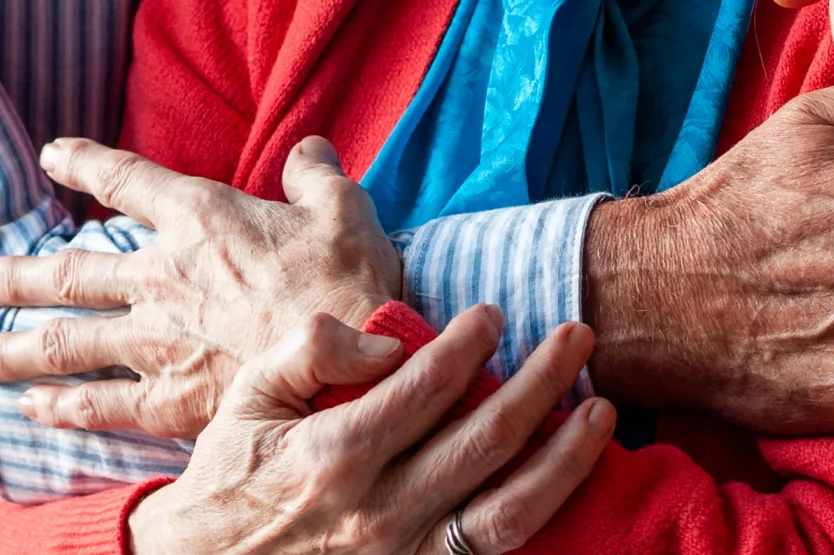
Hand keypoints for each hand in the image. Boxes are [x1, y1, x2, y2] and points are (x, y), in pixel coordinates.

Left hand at [0, 135, 398, 437]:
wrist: (353, 360)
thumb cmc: (349, 279)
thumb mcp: (341, 205)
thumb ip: (314, 173)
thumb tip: (308, 149)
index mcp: (200, 217)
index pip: (126, 180)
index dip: (84, 162)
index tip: (51, 155)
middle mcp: (163, 275)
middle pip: (70, 272)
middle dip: (17, 276)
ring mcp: (159, 341)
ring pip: (66, 341)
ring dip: (12, 349)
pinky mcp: (170, 400)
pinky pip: (101, 405)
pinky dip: (61, 408)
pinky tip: (31, 411)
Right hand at [128, 306, 615, 554]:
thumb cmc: (230, 477)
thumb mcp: (248, 398)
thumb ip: (310, 350)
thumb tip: (390, 338)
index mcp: (335, 455)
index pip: (428, 386)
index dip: (471, 343)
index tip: (493, 312)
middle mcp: (380, 513)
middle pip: (488, 439)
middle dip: (546, 381)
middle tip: (580, 334)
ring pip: (511, 513)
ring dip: (566, 458)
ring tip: (603, 410)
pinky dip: (541, 520)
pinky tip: (567, 482)